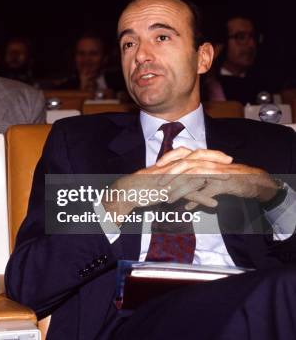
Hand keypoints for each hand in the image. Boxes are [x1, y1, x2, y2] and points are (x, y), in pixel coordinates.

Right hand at [104, 148, 230, 219]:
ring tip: (228, 178)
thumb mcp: (164, 183)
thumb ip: (180, 182)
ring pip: (194, 173)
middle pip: (196, 159)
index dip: (209, 154)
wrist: (127, 191)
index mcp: (171, 164)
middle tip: (230, 160)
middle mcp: (172, 167)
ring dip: (212, 176)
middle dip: (214, 159)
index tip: (223, 156)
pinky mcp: (167, 189)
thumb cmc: (144, 187)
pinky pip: (186, 192)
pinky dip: (201, 197)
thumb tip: (195, 183)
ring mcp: (170, 177)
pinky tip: (213, 203)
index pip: (193, 155)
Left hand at [156, 148, 275, 209]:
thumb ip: (197, 192)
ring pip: (194, 177)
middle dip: (170, 174)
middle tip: (158, 184)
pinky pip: (208, 191)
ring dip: (180, 188)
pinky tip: (188, 208)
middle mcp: (208, 163)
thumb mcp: (211, 183)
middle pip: (185, 164)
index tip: (155, 166)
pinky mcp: (224, 182)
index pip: (182, 154)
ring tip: (169, 199)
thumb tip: (186, 206)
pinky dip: (198, 198)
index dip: (168, 159)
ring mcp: (216, 172)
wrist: (254, 181)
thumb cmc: (231, 180)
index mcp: (203, 159)